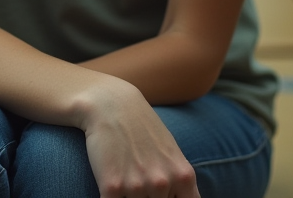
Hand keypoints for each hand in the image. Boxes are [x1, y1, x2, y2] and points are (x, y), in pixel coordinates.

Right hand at [79, 80, 199, 197]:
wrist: (109, 104)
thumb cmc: (142, 129)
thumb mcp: (172, 154)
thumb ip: (180, 183)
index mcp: (183, 177)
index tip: (163, 193)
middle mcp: (162, 183)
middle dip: (148, 197)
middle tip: (139, 174)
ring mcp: (137, 186)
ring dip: (129, 196)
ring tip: (125, 174)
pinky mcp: (111, 187)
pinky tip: (111, 183)